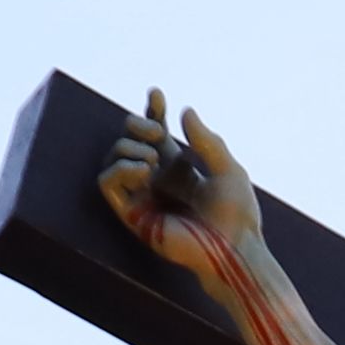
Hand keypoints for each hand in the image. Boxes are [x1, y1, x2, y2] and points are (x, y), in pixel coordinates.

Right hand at [100, 94, 265, 283]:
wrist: (233, 249)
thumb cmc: (237, 216)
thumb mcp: (228, 170)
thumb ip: (207, 140)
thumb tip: (185, 110)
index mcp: (179, 168)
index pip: (155, 132)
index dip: (152, 110)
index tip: (157, 95)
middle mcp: (157, 179)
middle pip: (130, 137)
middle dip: (137, 123)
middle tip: (157, 132)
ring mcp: (143, 195)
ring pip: (114, 155)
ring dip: (129, 146)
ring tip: (154, 159)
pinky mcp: (133, 214)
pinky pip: (107, 182)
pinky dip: (119, 168)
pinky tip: (144, 170)